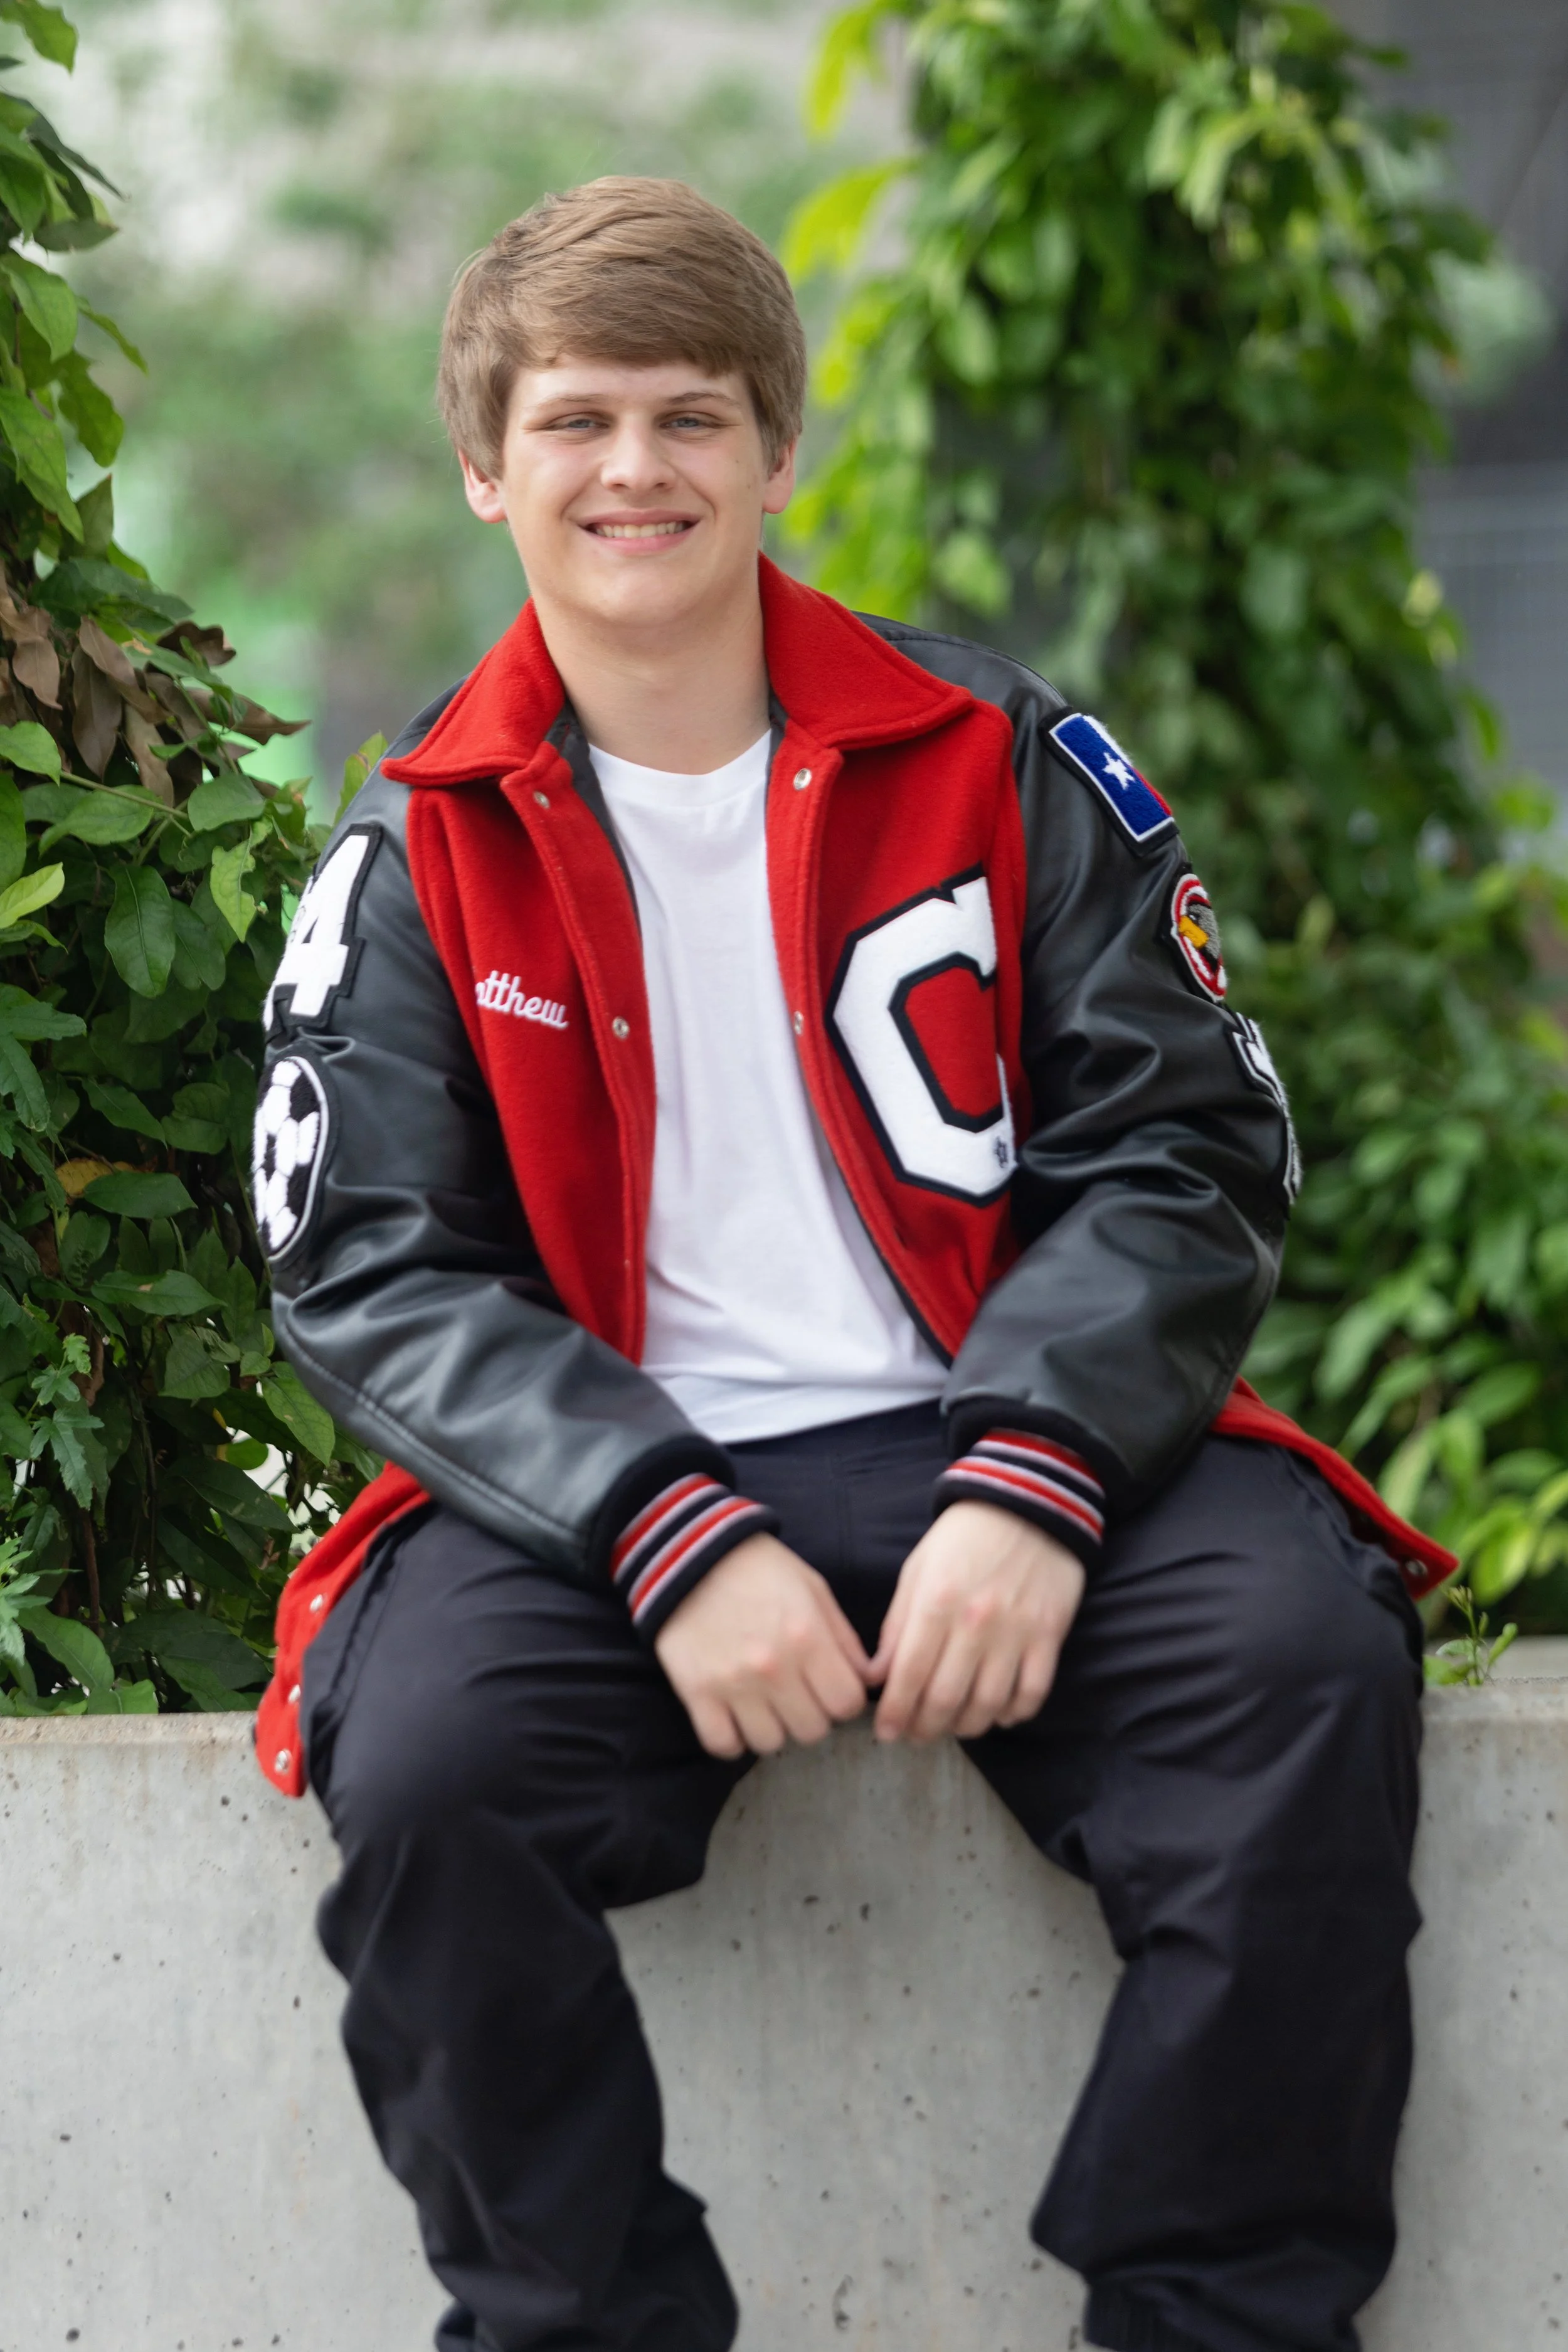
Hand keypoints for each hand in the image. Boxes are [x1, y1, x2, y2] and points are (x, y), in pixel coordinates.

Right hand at [654, 1532, 872, 1759]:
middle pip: (812, 1730)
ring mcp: (733, 1684)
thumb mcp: (813, 1589)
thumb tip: (866, 1679)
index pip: (847, 1704)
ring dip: (773, 1728)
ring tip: (766, 1704)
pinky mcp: (696, 1693)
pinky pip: (723, 1744)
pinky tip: (736, 1717)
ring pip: (770, 1743)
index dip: (844, 1699)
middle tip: (798, 1695)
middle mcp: (774, 1668)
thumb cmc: (759, 1568)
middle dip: (812, 1715)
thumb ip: (844, 1638)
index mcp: (808, 1638)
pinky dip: (733, 1738)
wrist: (690, 1555)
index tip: (831, 1688)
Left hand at [871, 1501, 1084, 1744]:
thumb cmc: (963, 1537)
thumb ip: (897, 1625)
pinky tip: (999, 1715)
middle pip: (946, 1699)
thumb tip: (877, 1677)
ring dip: (966, 1726)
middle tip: (915, 1736)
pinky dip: (1014, 1714)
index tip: (886, 1732)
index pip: (907, 1676)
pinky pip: (1033, 1692)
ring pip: (988, 1704)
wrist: (1027, 1502)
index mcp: (935, 1603)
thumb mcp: (917, 1570)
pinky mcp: (1049, 1634)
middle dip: (924, 1728)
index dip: (894, 1713)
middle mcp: (974, 1623)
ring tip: (952, 1727)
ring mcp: (1016, 1631)